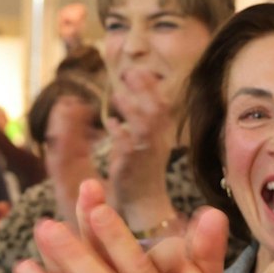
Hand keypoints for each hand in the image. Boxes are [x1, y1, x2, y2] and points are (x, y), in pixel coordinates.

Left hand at [106, 69, 179, 230]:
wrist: (146, 202)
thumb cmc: (144, 169)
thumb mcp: (147, 141)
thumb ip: (140, 119)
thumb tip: (126, 95)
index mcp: (163, 134)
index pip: (163, 104)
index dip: (151, 86)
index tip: (137, 70)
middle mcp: (159, 142)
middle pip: (156, 110)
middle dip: (143, 90)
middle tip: (127, 73)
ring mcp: (146, 154)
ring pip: (143, 127)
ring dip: (131, 109)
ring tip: (116, 96)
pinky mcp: (132, 166)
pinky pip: (126, 146)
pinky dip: (119, 132)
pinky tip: (110, 123)